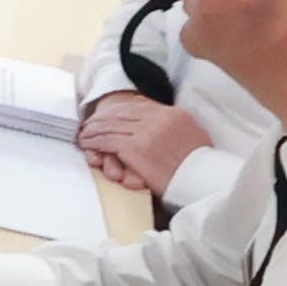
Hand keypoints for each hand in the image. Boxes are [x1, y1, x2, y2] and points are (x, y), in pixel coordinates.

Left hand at [77, 98, 210, 194]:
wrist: (203, 179)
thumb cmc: (199, 165)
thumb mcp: (193, 135)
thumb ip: (175, 125)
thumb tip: (165, 121)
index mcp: (173, 113)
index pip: (138, 105)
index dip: (119, 110)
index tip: (108, 114)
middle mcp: (158, 119)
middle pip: (121, 113)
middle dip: (102, 118)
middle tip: (89, 123)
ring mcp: (146, 132)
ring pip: (111, 125)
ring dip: (93, 129)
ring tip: (84, 133)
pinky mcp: (136, 148)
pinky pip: (107, 141)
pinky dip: (94, 141)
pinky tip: (86, 143)